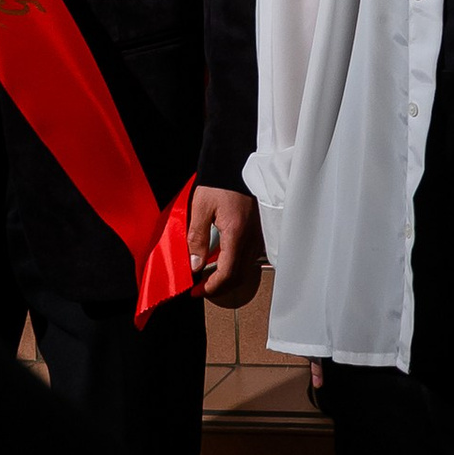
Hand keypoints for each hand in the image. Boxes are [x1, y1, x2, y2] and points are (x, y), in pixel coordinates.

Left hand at [187, 185, 262, 307]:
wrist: (238, 163)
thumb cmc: (221, 181)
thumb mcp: (201, 207)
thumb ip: (197, 238)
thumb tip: (194, 265)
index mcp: (237, 234)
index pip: (228, 274)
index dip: (212, 287)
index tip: (197, 291)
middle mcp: (252, 239)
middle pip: (238, 276)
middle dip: (218, 286)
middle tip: (200, 288)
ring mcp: (258, 236)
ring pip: (245, 269)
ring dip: (226, 277)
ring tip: (207, 275)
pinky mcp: (259, 232)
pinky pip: (249, 257)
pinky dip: (234, 265)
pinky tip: (221, 260)